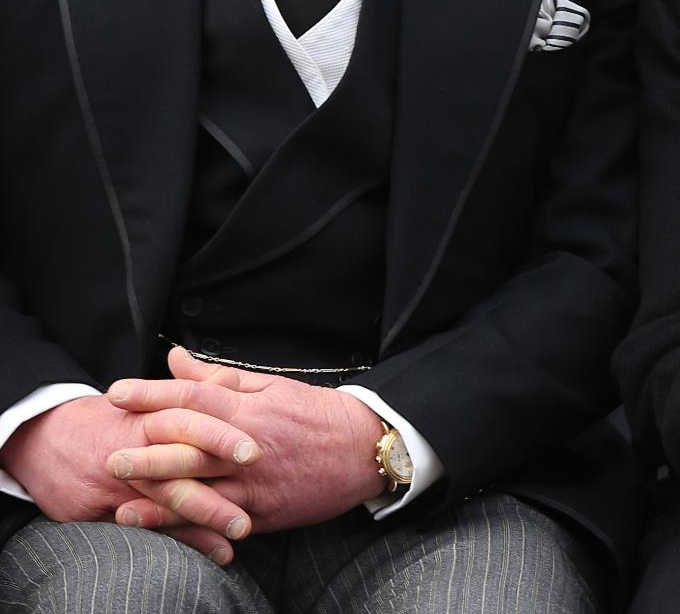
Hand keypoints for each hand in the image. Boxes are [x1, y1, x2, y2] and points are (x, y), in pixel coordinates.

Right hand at [0, 391, 257, 563]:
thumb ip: (195, 389)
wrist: (46, 437)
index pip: (190, 423)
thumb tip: (233, 379)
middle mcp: (138, 451)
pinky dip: (183, 540)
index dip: (222, 436)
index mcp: (151, 416)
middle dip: (216, 488)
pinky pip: (150, 529)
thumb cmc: (113, 415)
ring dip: (205, 518)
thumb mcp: (150, 397)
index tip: (255, 452)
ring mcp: (121, 485)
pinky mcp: (107, 511)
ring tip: (240, 531)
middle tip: (251, 510)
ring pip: (166, 502)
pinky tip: (213, 550)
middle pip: (179, 468)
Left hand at [107, 347, 386, 535]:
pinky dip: (188, 526)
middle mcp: (248, 446)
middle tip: (109, 451)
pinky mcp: (261, 512)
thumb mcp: (271, 386)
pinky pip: (219, 520)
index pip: (194, 397)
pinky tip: (163, 528)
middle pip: (190, 446)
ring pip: (202, 488)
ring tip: (121, 497)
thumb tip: (176, 359)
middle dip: (148, 449)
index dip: (153, 394)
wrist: (361, 450)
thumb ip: (219, 377)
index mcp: (250, 408)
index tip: (117, 392)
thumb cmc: (314, 414)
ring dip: (159, 494)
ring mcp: (254, 482)